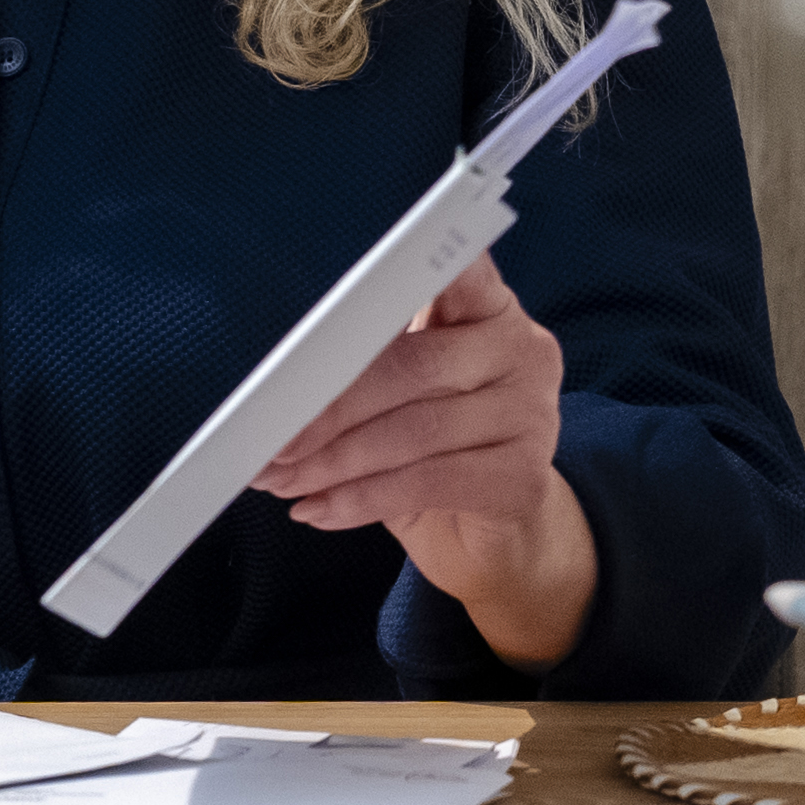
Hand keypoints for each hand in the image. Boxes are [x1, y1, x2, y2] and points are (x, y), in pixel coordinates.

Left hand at [256, 260, 599, 663]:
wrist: (491, 532)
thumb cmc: (433, 448)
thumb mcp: (403, 393)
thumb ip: (366, 367)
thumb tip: (280, 386)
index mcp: (489, 307)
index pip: (450, 272)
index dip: (392, 285)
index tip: (337, 305)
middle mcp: (523, 351)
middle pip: (415, 365)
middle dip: (332, 406)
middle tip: (272, 439)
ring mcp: (533, 416)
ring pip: (416, 431)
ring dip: (335, 461)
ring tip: (282, 480)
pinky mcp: (523, 479)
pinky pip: (427, 483)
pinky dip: (361, 499)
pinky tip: (319, 509)